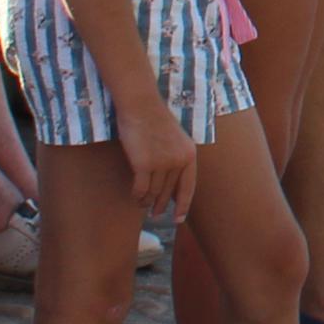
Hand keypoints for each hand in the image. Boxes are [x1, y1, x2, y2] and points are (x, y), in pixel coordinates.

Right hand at [120, 106, 198, 220]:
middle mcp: (179, 161)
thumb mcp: (174, 140)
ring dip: (146, 200)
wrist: (141, 105)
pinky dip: (136, 195)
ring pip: (153, 193)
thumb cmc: (154, 121)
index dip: (183, 205)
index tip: (178, 219)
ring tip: (141, 203)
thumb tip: (171, 189)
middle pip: (168, 192)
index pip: (188, 187)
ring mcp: (162, 163)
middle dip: (160, 205)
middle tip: (154, 214)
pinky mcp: (143, 164)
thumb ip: (176, 161)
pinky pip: (140, 189)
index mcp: (189, 155)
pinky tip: (134, 196)